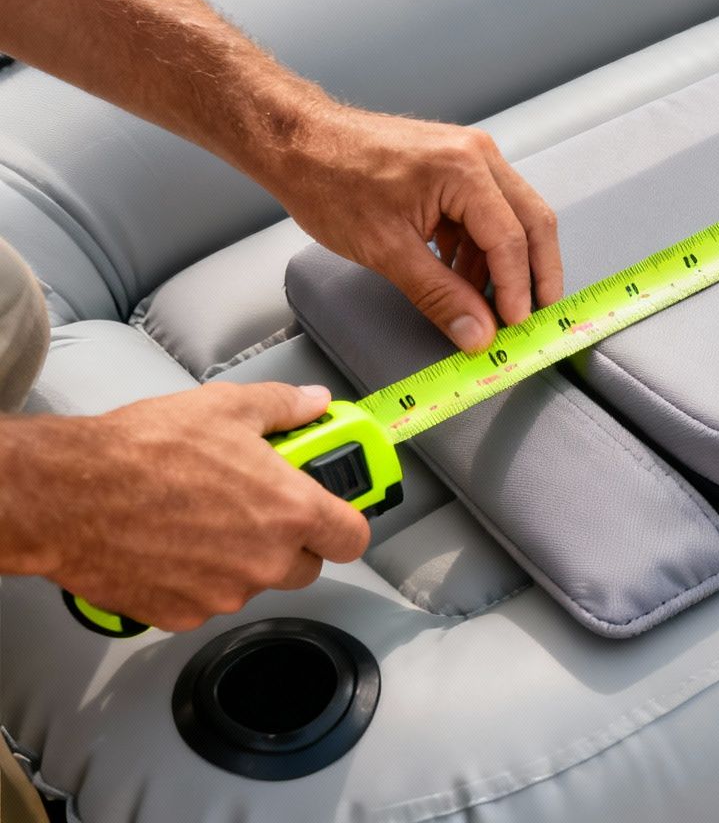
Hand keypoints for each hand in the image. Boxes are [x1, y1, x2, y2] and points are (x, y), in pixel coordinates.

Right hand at [0, 383, 368, 631]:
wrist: (67, 494)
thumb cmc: (146, 450)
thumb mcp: (225, 407)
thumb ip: (283, 408)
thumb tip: (314, 402)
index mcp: (291, 512)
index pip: (353, 539)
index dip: (344, 524)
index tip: (331, 513)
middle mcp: (265, 562)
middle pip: (305, 568)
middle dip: (289, 543)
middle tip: (256, 511)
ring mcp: (224, 595)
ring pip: (252, 584)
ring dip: (240, 561)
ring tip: (201, 521)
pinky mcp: (181, 615)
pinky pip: (206, 602)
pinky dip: (196, 581)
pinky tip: (170, 547)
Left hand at [259, 104, 563, 352]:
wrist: (296, 143)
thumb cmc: (328, 179)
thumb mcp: (385, 250)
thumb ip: (439, 295)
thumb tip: (476, 330)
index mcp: (465, 169)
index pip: (511, 238)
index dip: (518, 287)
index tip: (516, 324)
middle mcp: (477, 156)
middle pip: (532, 222)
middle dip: (537, 274)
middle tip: (537, 315)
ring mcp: (468, 158)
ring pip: (511, 219)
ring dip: (504, 265)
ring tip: (487, 306)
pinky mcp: (454, 167)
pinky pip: (485, 213)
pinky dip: (480, 249)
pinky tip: (461, 278)